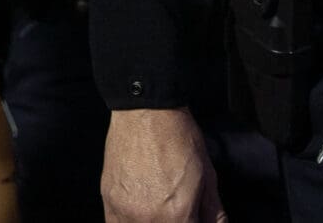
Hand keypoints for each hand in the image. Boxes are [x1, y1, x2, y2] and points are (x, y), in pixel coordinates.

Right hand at [100, 108, 224, 222]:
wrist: (146, 111)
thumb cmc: (177, 136)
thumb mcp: (208, 176)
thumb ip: (214, 213)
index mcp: (175, 216)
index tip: (194, 217)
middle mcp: (146, 219)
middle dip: (176, 222)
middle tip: (180, 212)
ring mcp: (122, 211)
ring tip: (161, 210)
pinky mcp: (108, 200)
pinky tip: (141, 213)